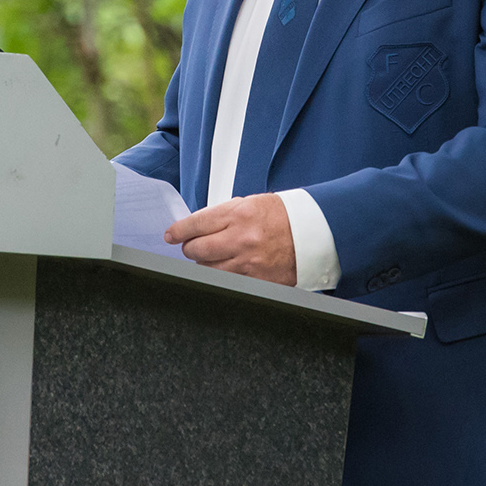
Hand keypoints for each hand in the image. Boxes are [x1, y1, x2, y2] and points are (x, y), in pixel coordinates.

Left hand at [166, 194, 296, 285]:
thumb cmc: (283, 217)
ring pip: (207, 269)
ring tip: (213, 256)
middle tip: (192, 246)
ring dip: (205, 263)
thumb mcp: (251, 204)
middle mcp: (242, 239)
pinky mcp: (256, 280)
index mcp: (240, 215)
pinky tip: (227, 267)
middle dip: (190, 248)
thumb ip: (222, 215)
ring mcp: (249, 262)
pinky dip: (222, 275)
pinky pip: (226, 281)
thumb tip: (195, 226)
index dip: (179, 231)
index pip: (196, 224)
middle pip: (196, 250)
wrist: (314, 234)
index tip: (171, 235)